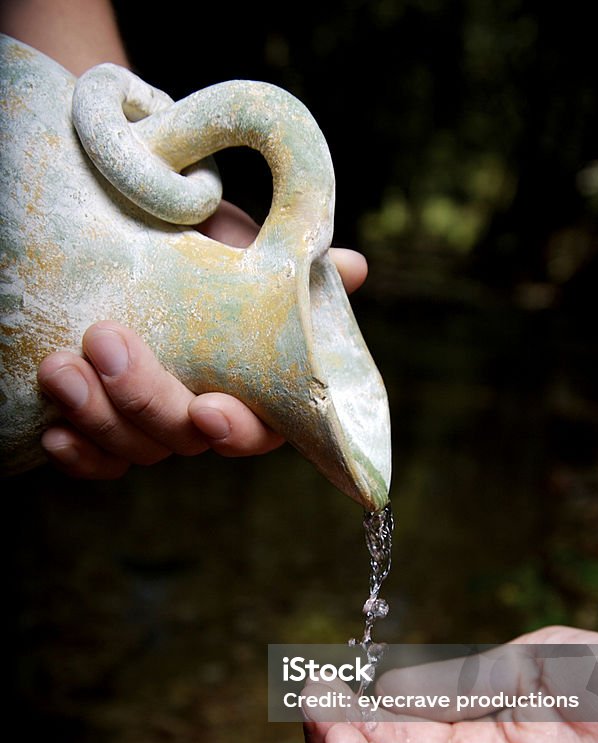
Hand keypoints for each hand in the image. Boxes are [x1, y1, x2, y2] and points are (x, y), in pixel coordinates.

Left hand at [37, 200, 367, 477]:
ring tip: (59, 368)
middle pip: (186, 439)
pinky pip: (98, 461)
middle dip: (144, 399)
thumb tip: (352, 269)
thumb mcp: (249, 245)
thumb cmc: (206, 245)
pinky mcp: (109, 427)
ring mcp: (156, 424)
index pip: (260, 428)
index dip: (237, 430)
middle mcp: (207, 412)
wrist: (140, 236)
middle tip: (105, 341)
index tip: (209, 408)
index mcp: (258, 384)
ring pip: (136, 449)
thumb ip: (296, 264)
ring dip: (98, 417)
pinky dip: (79, 453)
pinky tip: (53, 432)